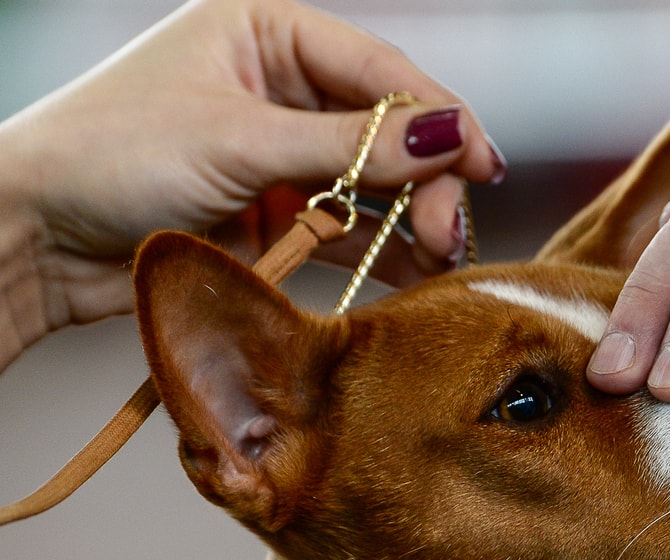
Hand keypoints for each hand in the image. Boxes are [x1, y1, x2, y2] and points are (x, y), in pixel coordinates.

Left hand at [0, 0, 503, 367]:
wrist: (35, 238)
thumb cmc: (113, 156)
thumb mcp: (238, 139)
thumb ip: (349, 143)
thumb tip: (447, 134)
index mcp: (267, 34)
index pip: (378, 70)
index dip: (437, 117)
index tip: (483, 163)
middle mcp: (281, 88)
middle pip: (386, 132)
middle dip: (425, 182)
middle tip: (449, 233)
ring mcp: (281, 154)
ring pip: (374, 185)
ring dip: (410, 222)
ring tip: (441, 259)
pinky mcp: (275, 213)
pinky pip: (345, 229)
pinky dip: (378, 252)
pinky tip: (412, 273)